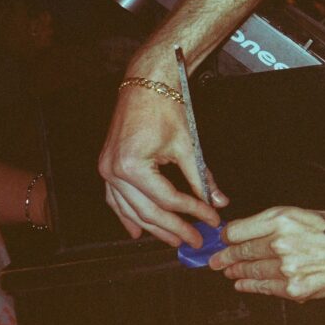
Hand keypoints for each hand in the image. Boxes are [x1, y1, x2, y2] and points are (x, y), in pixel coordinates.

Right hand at [98, 84, 227, 247]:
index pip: (169, 199)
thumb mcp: (188, 145)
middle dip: (174, 228)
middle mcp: (114, 171)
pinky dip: (127, 216)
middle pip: (148, 211)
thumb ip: (202, 177)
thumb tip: (217, 200)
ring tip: (174, 239)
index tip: (211, 220)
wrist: (146, 85)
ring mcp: (107, 170)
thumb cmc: (164, 108)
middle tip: (195, 239)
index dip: (193, 212)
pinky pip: (115, 199)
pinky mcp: (107, 166)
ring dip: (153, 227)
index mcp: (133, 166)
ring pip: (130, 210)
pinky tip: (137, 230)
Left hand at [209, 206, 324, 301]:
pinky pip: (264, 287)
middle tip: (216, 260)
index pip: (239, 230)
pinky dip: (250, 286)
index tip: (223, 239)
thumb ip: (278, 223)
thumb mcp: (307, 214)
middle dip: (225, 257)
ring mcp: (285, 268)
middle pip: (241, 252)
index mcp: (283, 219)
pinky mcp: (293, 288)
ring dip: (237, 272)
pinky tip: (243, 284)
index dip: (227, 236)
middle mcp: (280, 242)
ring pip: (250, 271)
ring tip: (230, 272)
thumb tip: (253, 231)